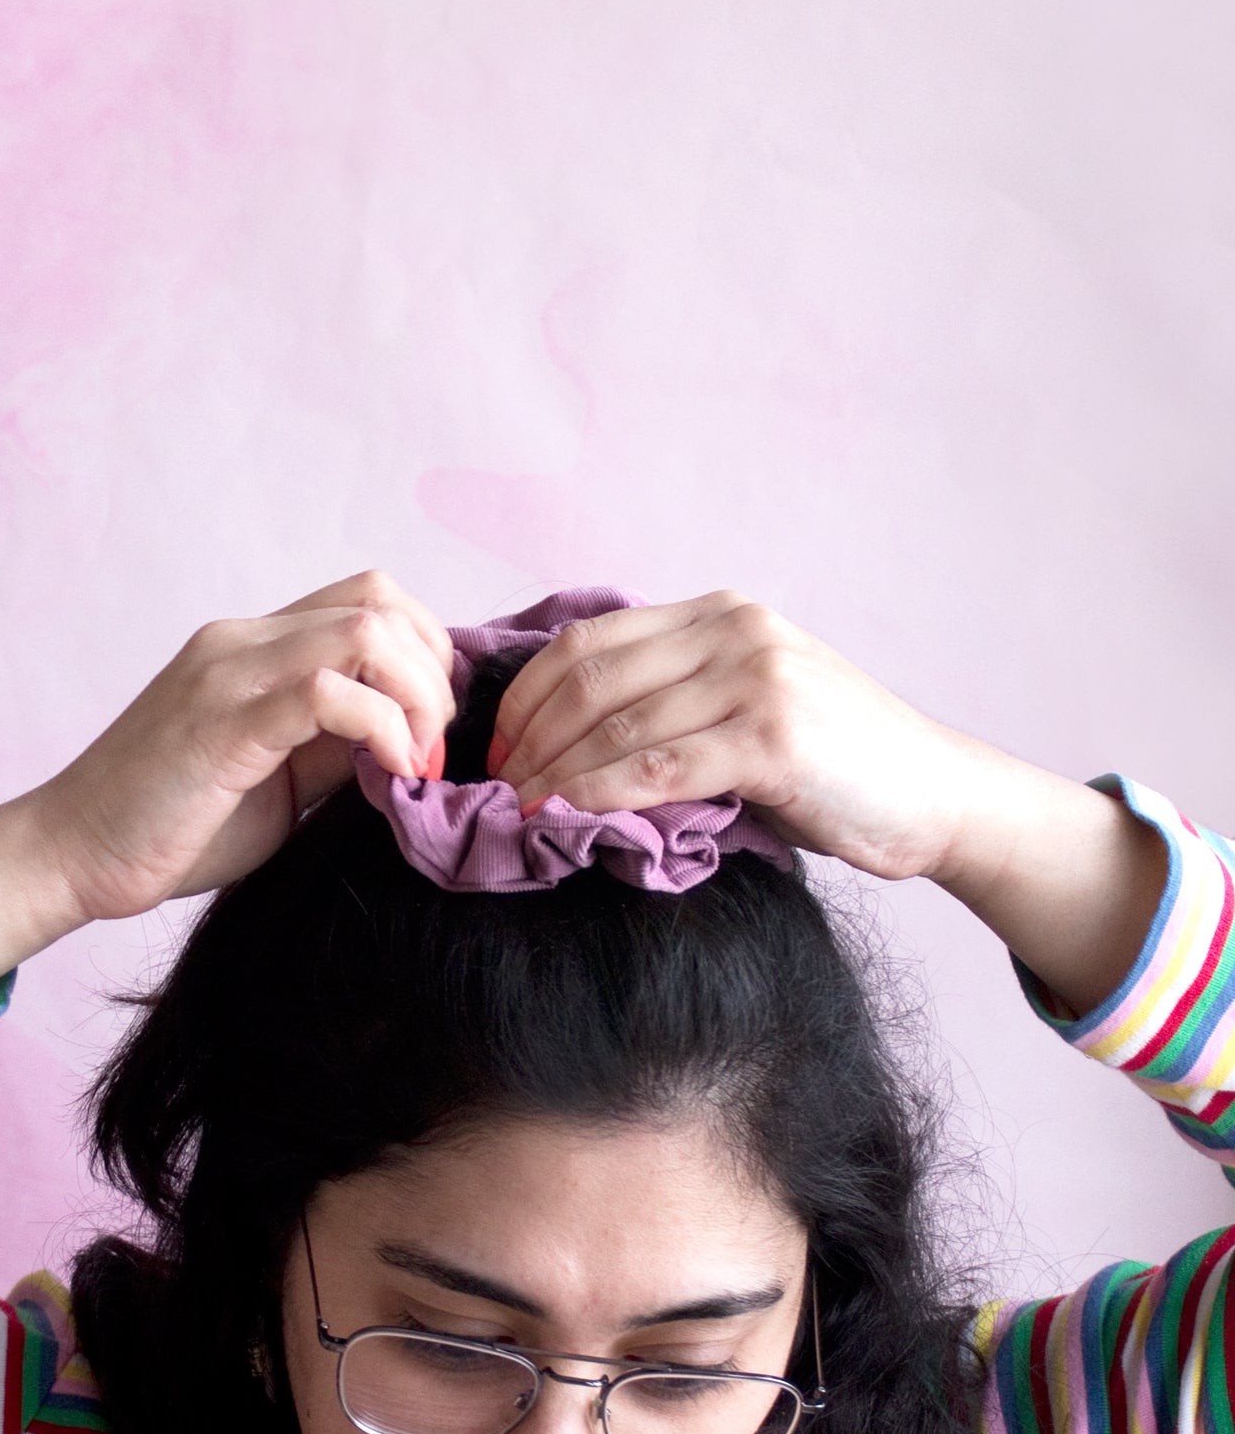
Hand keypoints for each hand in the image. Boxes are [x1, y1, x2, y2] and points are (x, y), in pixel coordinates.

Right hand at [0, 572, 454, 1004]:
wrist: (72, 856)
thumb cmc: (171, 827)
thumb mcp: (279, 779)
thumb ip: (335, 745)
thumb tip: (411, 738)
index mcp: (253, 648)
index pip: (367, 599)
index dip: (424, 653)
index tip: (431, 729)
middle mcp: (240, 643)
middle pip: (378, 598)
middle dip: (434, 672)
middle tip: (432, 749)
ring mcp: (228, 676)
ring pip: (364, 630)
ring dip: (416, 695)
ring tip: (416, 763)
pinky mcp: (221, 725)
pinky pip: (325, 692)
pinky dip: (382, 728)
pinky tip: (389, 773)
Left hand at [489, 592, 1165, 1014]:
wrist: (939, 799)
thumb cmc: (841, 770)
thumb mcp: (751, 709)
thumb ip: (679, 706)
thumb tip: (575, 750)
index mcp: (723, 615)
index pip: (590, 641)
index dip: (527, 694)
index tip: (497, 747)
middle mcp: (735, 630)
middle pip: (588, 675)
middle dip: (527, 735)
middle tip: (493, 786)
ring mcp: (755, 676)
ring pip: (614, 722)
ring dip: (551, 773)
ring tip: (516, 811)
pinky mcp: (771, 735)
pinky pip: (655, 765)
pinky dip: (597, 793)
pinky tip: (565, 818)